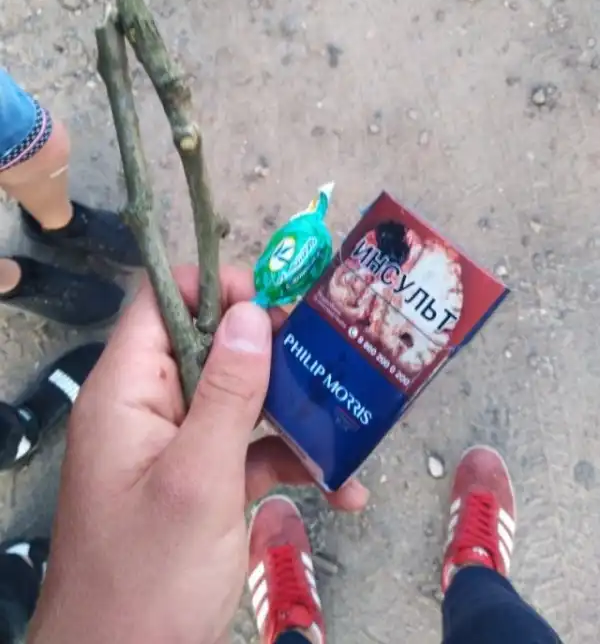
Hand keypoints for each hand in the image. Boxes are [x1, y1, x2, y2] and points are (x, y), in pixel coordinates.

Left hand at [29, 265, 367, 643]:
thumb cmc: (149, 581)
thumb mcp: (198, 479)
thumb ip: (228, 393)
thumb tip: (250, 313)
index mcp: (127, 393)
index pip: (161, 304)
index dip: (214, 289)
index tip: (274, 302)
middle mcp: (150, 409)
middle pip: (210, 347)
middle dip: (271, 352)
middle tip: (326, 359)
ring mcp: (178, 447)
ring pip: (239, 398)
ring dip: (293, 410)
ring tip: (349, 419)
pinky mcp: (203, 482)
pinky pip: (249, 450)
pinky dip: (291, 461)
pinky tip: (341, 486)